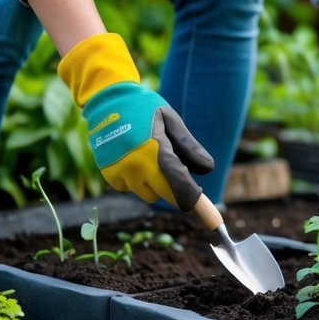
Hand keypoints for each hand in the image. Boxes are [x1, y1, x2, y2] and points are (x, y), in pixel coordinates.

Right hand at [58, 33, 213, 209]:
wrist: (105, 100)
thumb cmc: (143, 107)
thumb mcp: (171, 120)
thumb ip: (189, 146)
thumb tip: (207, 170)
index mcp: (156, 152)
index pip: (181, 188)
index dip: (199, 204)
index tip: (213, 219)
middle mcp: (137, 167)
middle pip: (167, 195)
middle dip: (176, 188)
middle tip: (179, 168)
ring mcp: (121, 173)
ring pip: (149, 194)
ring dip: (157, 184)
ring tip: (153, 156)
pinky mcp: (109, 175)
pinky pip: (131, 189)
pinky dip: (138, 180)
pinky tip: (135, 158)